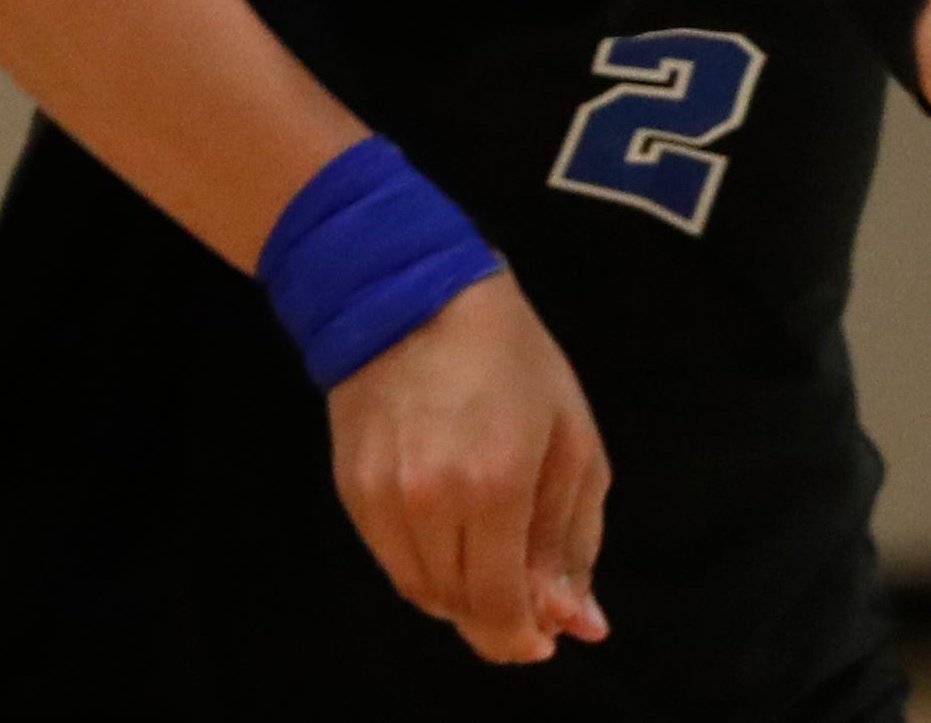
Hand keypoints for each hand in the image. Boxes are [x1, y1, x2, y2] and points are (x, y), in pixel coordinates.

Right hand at [325, 271, 611, 663]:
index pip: (500, 607)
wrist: (411, 292)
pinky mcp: (350, 486)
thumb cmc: (511, 359)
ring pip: (421, 591)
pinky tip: (447, 529)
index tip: (544, 635)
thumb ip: (573, 542)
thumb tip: (580, 626)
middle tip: (523, 593)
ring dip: (459, 594)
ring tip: (485, 554)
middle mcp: (431, 499)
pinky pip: (390, 558)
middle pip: (460, 607)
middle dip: (497, 616)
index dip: (524, 637)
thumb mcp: (572, 440)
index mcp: (496, 485)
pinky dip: (423, 563)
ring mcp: (383, 494)